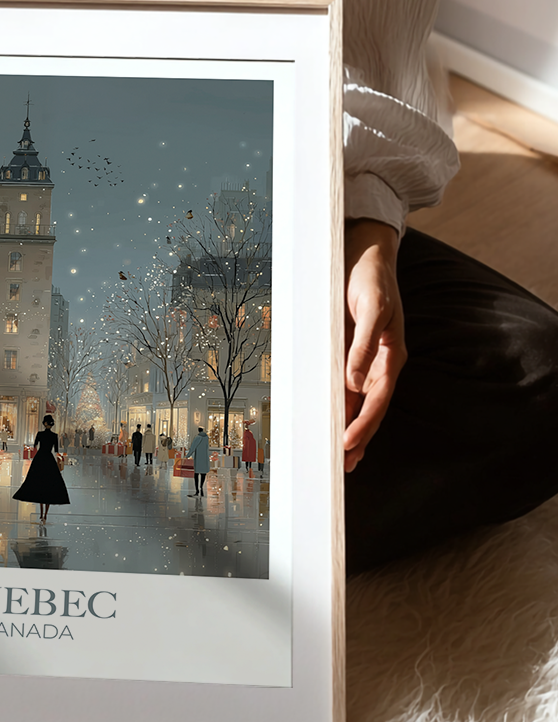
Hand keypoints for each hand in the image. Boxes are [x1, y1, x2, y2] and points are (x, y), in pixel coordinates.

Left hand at [343, 219, 406, 472]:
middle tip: (341, 467)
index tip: (348, 444)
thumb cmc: (371, 278)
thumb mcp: (371, 306)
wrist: (365, 253)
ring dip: (348, 429)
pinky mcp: (349, 352)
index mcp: (390, 356)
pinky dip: (339, 408)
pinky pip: (344, 387)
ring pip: (357, 403)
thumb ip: (364, 343)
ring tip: (339, 459)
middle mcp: (379, 363)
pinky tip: (330, 422)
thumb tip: (354, 381)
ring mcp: (364, 360)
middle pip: (369, 409)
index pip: (377, 400)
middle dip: (357, 438)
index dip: (364, 424)